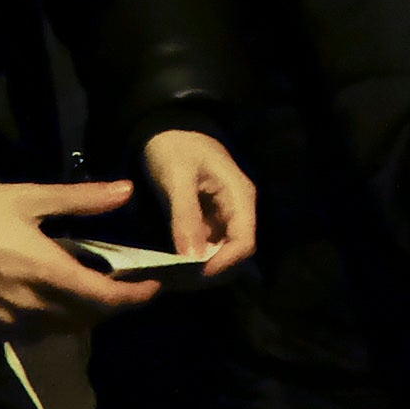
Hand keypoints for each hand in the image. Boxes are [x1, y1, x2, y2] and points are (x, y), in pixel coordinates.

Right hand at [0, 178, 164, 327]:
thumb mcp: (28, 197)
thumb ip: (82, 199)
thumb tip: (126, 190)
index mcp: (47, 273)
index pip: (107, 299)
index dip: (136, 297)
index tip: (154, 286)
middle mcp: (33, 307)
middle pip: (88, 318)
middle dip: (111, 305)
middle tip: (123, 283)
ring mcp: (10, 324)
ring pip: (62, 329)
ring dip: (82, 314)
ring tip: (89, 288)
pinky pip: (34, 333)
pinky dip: (51, 320)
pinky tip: (48, 297)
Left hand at [142, 128, 258, 277]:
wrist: (165, 129)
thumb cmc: (174, 146)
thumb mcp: (177, 176)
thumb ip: (185, 215)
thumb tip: (191, 258)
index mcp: (239, 197)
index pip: (244, 243)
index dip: (223, 264)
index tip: (193, 275)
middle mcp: (237, 211)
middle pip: (233, 255)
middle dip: (207, 272)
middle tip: (172, 280)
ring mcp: (223, 218)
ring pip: (219, 256)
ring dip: (196, 270)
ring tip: (165, 276)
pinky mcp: (209, 222)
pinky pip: (205, 249)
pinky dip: (188, 261)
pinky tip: (166, 266)